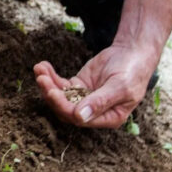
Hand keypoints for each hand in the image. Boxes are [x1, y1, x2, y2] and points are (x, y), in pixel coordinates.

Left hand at [33, 42, 158, 127]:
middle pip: (65, 109)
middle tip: (41, 79)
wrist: (133, 52)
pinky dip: (50, 76)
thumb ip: (100, 102)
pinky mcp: (78, 86)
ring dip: (47, 84)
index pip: (79, 119)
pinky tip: (43, 66)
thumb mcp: (120, 87)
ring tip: (39, 69)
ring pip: (60, 97)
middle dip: (51, 94)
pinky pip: (60, 84)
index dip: (64, 107)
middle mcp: (93, 112)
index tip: (53, 92)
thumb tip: (79, 117)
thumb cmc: (132, 71)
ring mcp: (84, 98)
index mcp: (108, 118)